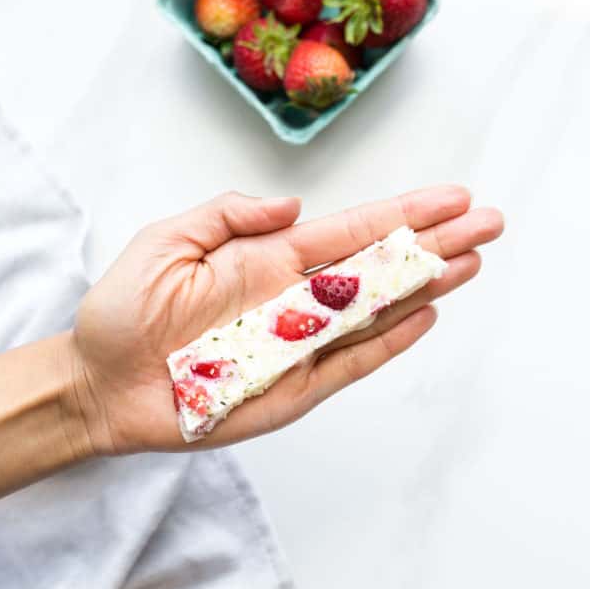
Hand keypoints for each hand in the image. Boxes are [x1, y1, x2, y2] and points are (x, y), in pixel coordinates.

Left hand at [70, 187, 502, 453]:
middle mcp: (294, 299)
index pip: (350, 231)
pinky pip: (349, 364)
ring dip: (425, 287)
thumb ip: (227, 216)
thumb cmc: (125, 312)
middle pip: (378, 268)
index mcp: (268, 259)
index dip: (402, 213)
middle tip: (489, 224)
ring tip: (473, 263)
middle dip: (434, 244)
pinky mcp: (292, 390)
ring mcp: (298, 345)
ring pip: (376, 313)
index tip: (451, 197)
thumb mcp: (166, 242)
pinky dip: (387, 342)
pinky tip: (424, 314)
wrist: (99, 383)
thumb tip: (292, 204)